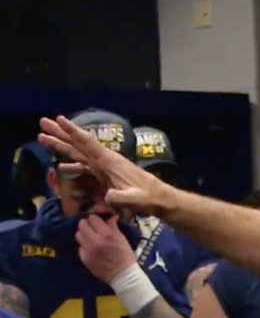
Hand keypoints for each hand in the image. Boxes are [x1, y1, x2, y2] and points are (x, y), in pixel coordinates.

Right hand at [38, 116, 176, 215]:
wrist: (160, 198)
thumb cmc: (148, 197)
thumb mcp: (134, 199)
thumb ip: (121, 197)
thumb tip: (108, 196)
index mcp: (109, 161)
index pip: (87, 143)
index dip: (73, 131)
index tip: (59, 118)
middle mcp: (105, 160)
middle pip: (78, 143)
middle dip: (60, 133)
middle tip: (42, 122)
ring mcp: (106, 167)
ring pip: (79, 153)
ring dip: (61, 146)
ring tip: (43, 138)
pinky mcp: (106, 175)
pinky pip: (85, 167)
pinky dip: (72, 165)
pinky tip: (61, 166)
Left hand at [76, 215, 136, 283]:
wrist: (122, 275)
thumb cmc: (126, 256)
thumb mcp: (122, 239)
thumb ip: (114, 227)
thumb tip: (111, 217)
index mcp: (107, 235)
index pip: (93, 219)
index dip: (95, 218)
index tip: (97, 220)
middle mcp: (95, 241)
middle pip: (82, 225)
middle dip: (86, 224)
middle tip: (91, 226)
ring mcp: (87, 250)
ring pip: (78, 235)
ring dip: (83, 234)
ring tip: (89, 236)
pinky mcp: (84, 258)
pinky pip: (80, 247)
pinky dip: (84, 245)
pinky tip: (91, 248)